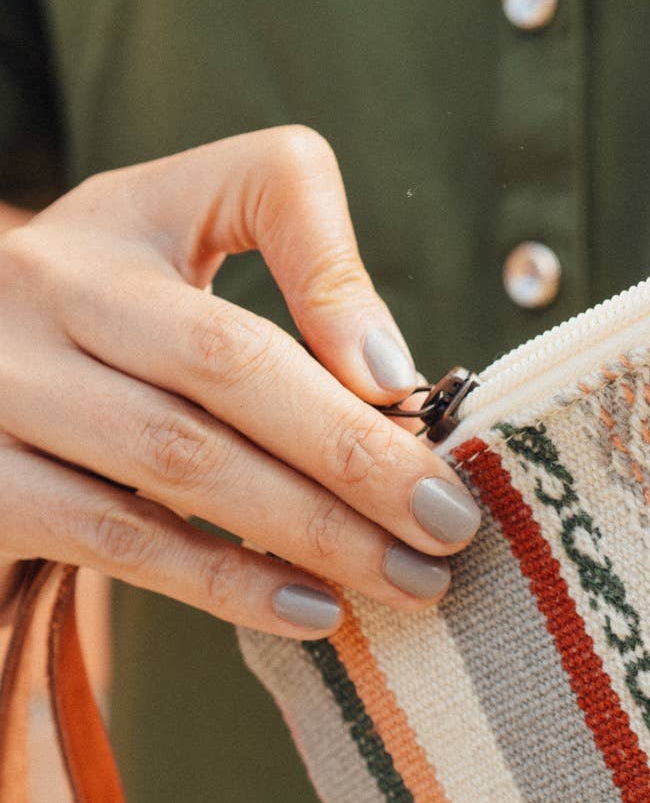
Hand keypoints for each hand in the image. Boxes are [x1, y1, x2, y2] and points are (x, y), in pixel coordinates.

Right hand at [0, 127, 481, 636]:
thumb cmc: (113, 334)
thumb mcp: (184, 266)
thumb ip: (300, 284)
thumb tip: (390, 380)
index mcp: (129, 217)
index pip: (263, 191)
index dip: (340, 283)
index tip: (410, 385)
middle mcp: (50, 285)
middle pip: (228, 363)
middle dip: (357, 454)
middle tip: (452, 527)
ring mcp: (2, 384)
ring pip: (181, 459)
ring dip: (314, 531)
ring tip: (408, 580)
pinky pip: (119, 539)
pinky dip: (227, 584)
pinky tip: (315, 612)